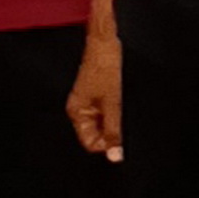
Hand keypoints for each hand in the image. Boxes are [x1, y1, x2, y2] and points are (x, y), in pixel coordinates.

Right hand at [69, 26, 122, 161]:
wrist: (105, 42)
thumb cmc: (104, 67)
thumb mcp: (113, 103)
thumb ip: (113, 131)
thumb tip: (115, 155)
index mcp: (77, 113)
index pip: (89, 143)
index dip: (105, 144)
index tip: (119, 140)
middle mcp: (79, 109)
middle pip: (96, 133)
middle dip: (110, 130)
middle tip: (121, 117)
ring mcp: (88, 101)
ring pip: (103, 122)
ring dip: (114, 119)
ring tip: (119, 103)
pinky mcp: (96, 93)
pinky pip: (106, 110)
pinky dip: (114, 110)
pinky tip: (119, 99)